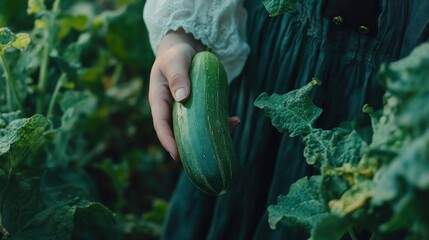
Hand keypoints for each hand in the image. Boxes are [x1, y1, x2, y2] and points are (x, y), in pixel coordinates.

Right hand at [148, 29, 239, 160]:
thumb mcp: (175, 61)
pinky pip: (209, 119)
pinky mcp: (199, 107)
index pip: (160, 125)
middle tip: (204, 159)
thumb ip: (177, 76)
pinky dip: (221, 122)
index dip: (167, 141)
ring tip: (231, 129)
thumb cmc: (176, 53)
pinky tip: (234, 120)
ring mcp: (186, 110)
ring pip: (196, 129)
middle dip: (191, 148)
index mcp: (159, 100)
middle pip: (178, 133)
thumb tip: (182, 97)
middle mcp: (172, 109)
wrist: (186, 47)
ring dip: (212, 135)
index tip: (177, 155)